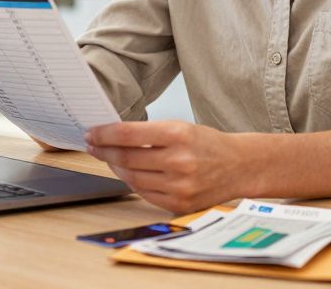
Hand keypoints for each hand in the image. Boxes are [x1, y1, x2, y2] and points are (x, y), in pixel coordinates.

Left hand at [85, 121, 257, 213]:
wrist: (239, 166)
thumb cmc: (207, 144)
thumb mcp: (180, 127)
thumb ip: (148, 133)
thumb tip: (112, 136)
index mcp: (178, 135)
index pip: (128, 134)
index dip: (104, 134)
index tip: (91, 133)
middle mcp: (179, 161)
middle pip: (126, 158)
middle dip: (104, 151)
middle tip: (93, 145)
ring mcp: (179, 186)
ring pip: (132, 178)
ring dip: (115, 168)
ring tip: (109, 159)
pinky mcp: (179, 204)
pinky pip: (144, 194)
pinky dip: (132, 183)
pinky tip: (128, 174)